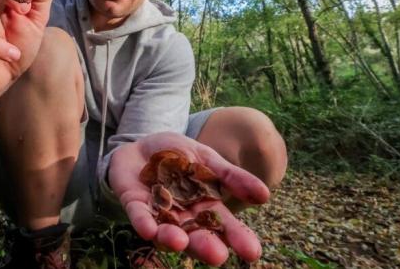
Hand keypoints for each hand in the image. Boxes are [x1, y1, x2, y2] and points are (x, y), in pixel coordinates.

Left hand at [109, 132, 269, 266]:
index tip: (253, 252)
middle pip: (196, 235)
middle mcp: (183, 216)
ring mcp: (158, 212)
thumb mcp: (208, 160)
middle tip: (217, 256)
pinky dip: (144, 223)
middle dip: (205, 246)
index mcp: (204, 207)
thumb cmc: (178, 155)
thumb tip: (265, 195)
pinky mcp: (135, 204)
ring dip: (173, 238)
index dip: (237, 238)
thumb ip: (232, 177)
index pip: (224, 226)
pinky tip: (149, 230)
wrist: (142, 143)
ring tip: (180, 243)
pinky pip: (139, 216)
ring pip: (167, 231)